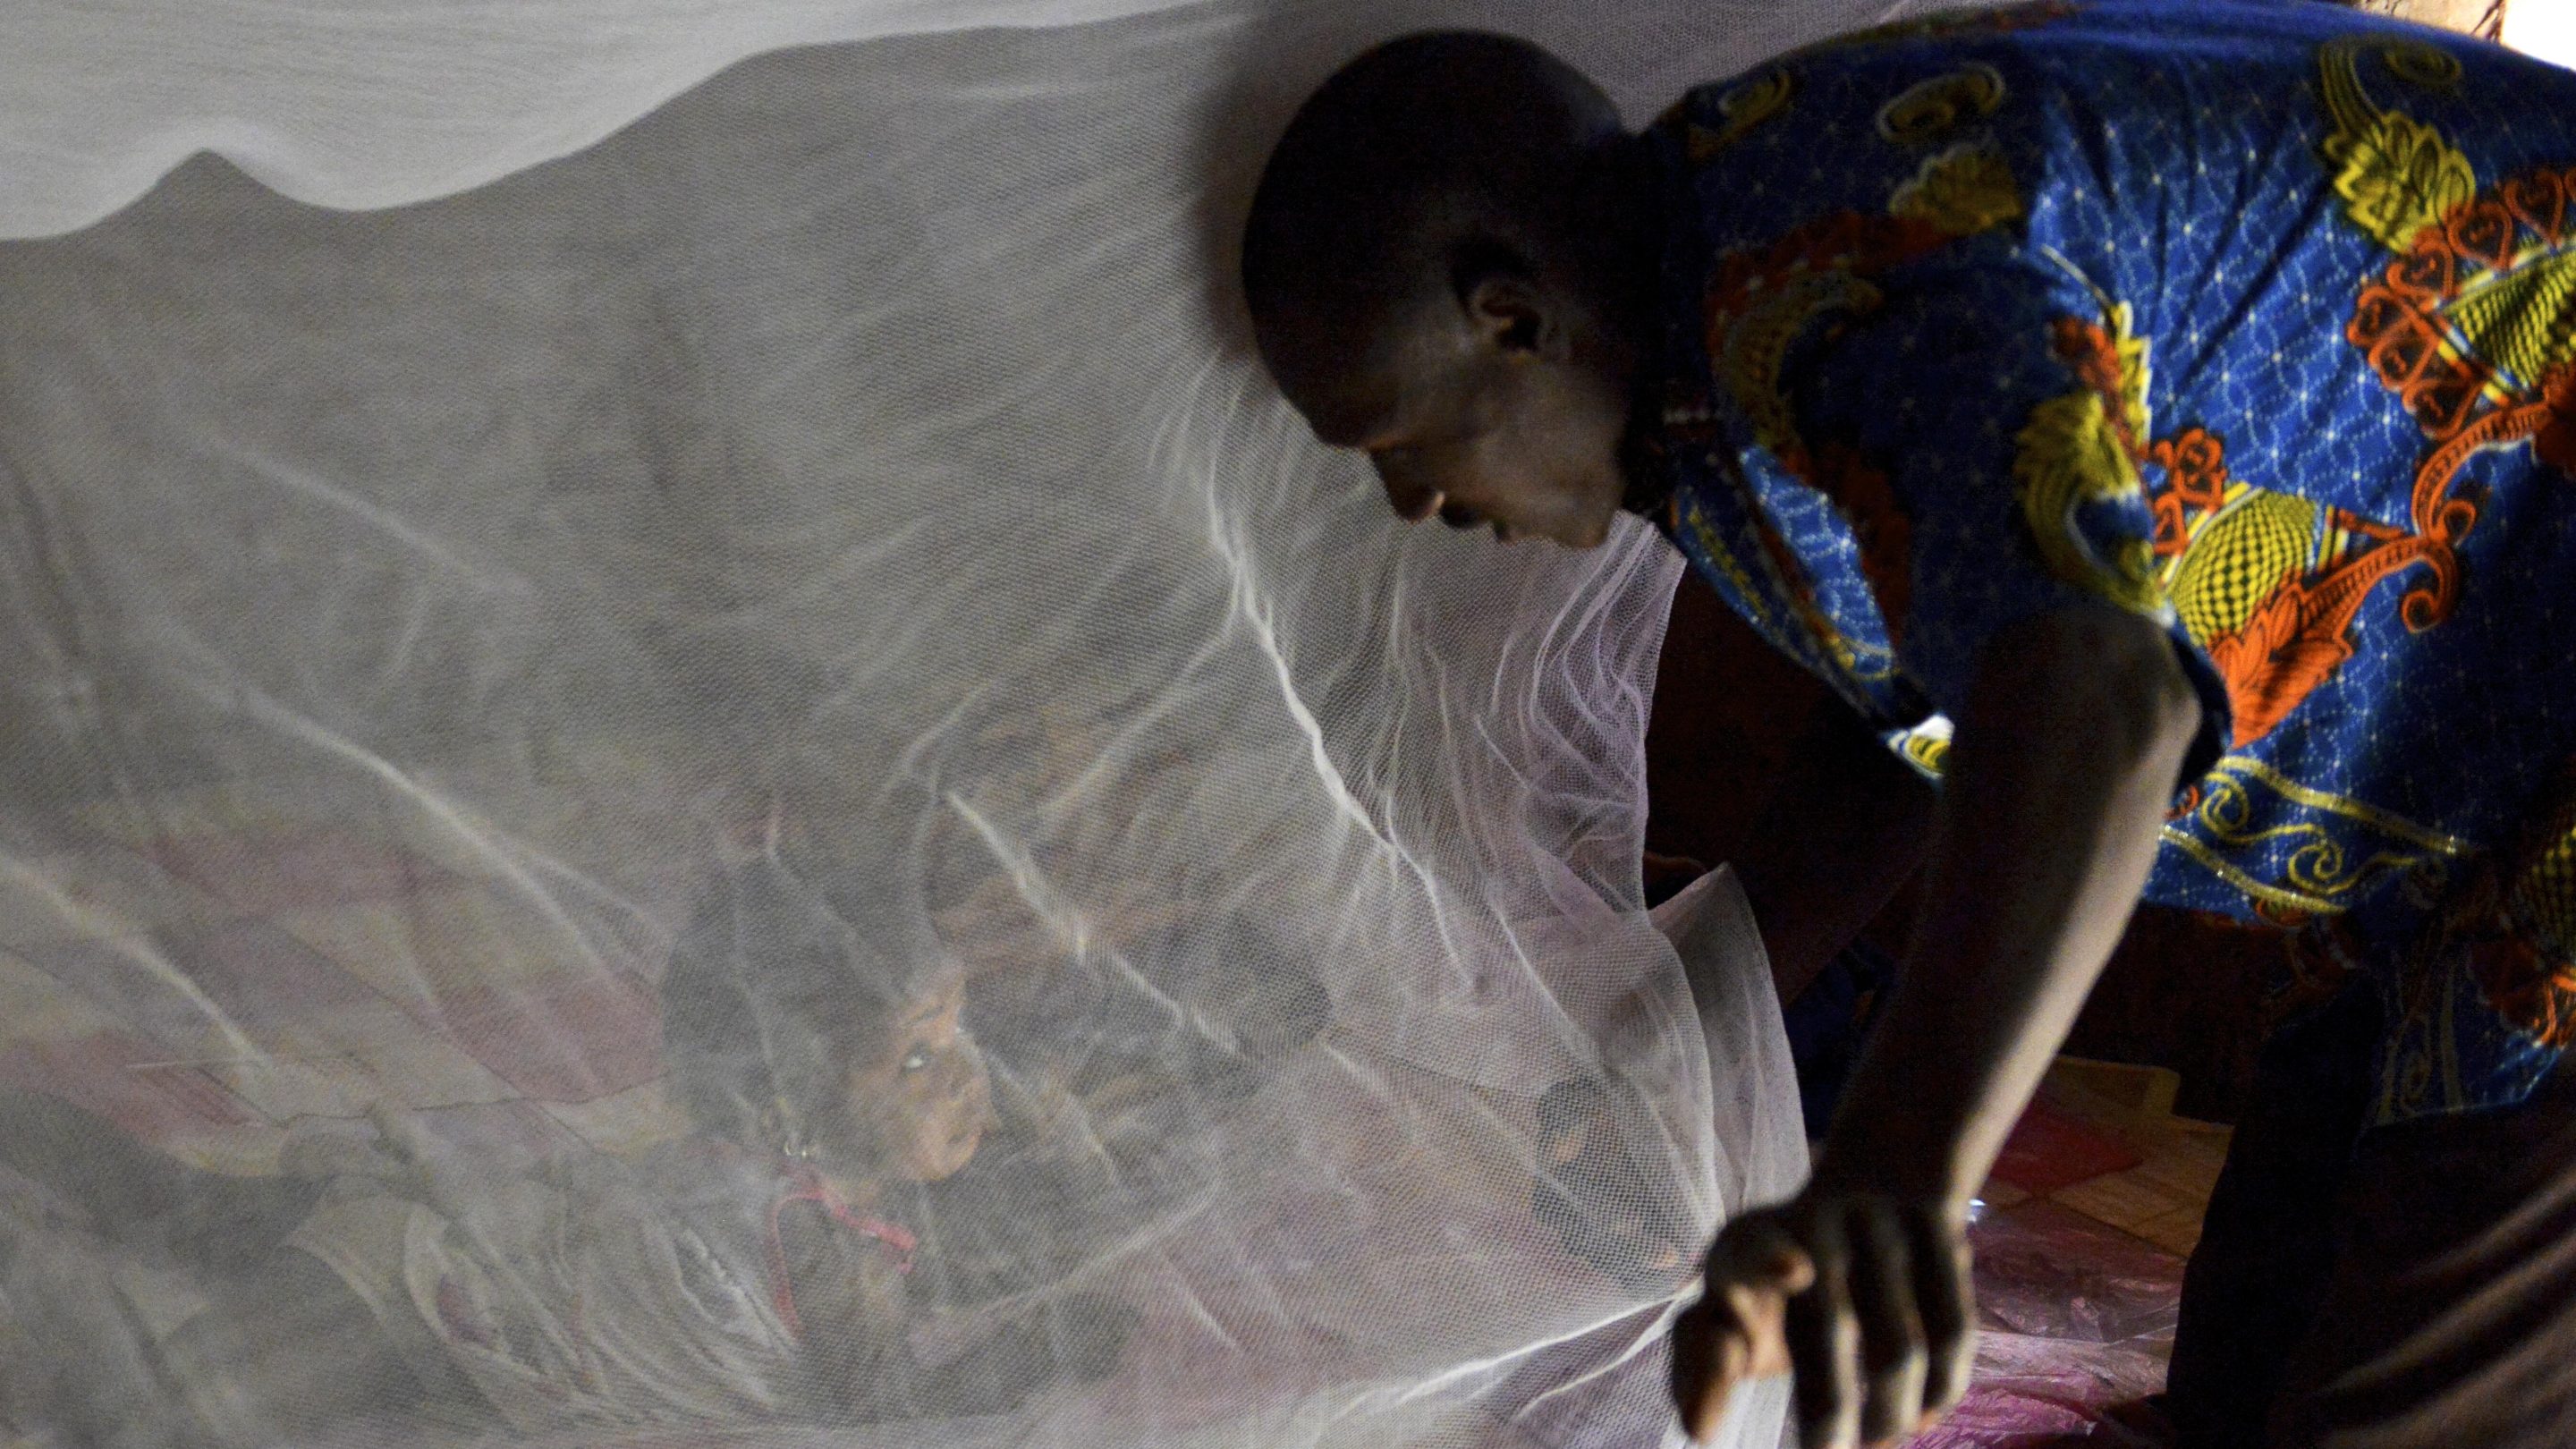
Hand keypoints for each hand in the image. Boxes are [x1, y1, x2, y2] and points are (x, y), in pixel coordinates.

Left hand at [1670, 1190, 1972, 1447]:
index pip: (1752, 1248)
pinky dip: (1938, 1390)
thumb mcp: (1724, 1317)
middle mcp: (1815, 1219)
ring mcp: (1882, 1222)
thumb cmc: (1768, 1293)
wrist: (1864, 1199)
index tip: (1794, 1274)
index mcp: (1746, 1243)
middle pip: (1833, 1325)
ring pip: (1898, 1348)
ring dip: (1888, 1414)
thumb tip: (1698, 1429)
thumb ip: (1700, 1369)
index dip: (1769, 1261)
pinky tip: (1920, 1417)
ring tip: (1874, 1442)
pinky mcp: (1939, 1232)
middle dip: (1828, 1408)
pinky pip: (1951, 1332)